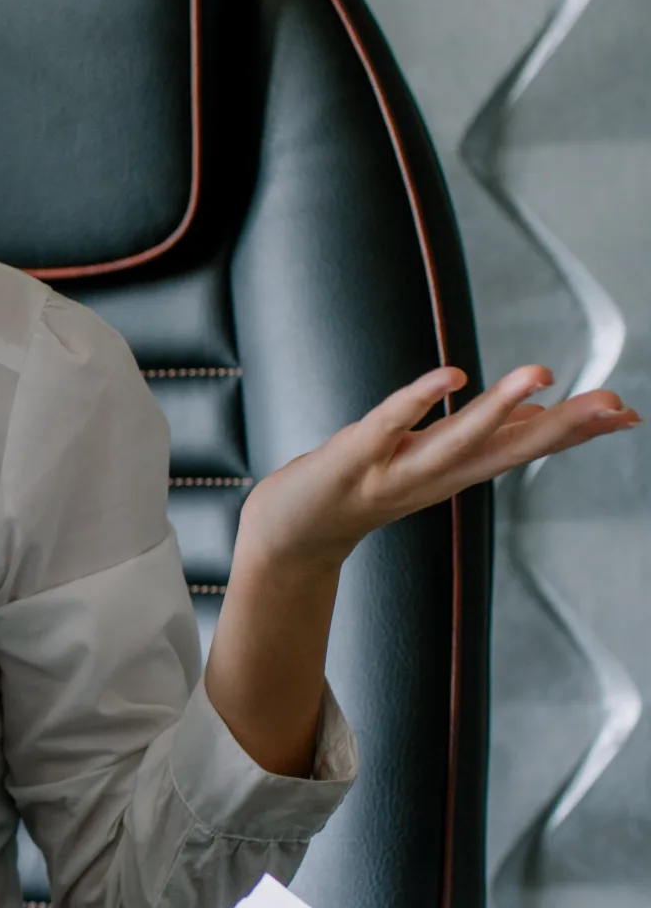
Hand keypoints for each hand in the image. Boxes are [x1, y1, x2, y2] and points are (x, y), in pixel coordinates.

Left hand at [207, 364, 636, 777]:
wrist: (290, 532)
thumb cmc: (363, 487)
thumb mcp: (431, 461)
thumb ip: (483, 437)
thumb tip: (538, 410)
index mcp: (456, 472)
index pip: (524, 447)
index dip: (575, 432)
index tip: (626, 415)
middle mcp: (434, 476)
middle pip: (505, 449)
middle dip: (561, 426)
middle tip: (613, 404)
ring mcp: (392, 469)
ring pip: (454, 440)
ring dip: (498, 409)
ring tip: (539, 374)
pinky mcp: (351, 458)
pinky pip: (387, 426)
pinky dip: (417, 402)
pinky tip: (450, 377)